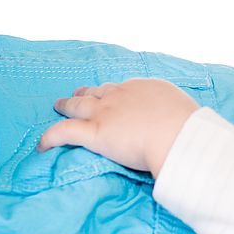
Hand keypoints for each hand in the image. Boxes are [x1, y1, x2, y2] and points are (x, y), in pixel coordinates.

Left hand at [37, 79, 199, 178]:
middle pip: (98, 91)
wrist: (180, 137)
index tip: (112, 96)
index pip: (124, 88)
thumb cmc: (190, 128)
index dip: (114, 92)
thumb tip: (179, 125)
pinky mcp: (94, 132)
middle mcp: (122, 94)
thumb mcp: (186, 112)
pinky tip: (42, 145)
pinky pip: (64, 132)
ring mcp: (106, 112)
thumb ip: (175, 114)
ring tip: (58, 107)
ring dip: (66, 105)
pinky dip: (50, 137)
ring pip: (77, 105)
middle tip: (78, 94)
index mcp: (146, 88)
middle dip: (87, 93)